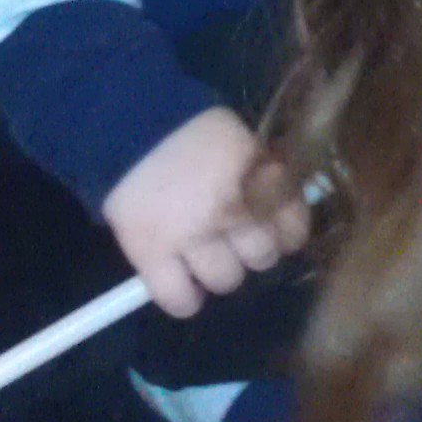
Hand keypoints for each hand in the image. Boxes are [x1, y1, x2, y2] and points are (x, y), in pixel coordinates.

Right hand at [101, 108, 313, 317]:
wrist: (128, 121)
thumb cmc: (191, 130)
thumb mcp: (242, 142)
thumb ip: (266, 175)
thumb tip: (284, 211)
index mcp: (259, 175)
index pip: (293, 227)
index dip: (284, 234)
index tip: (271, 231)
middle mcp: (232, 209)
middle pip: (262, 257)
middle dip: (250, 249)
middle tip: (230, 236)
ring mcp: (191, 234)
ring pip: (225, 280)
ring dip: (217, 272)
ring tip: (200, 256)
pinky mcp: (151, 251)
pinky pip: (178, 298)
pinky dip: (183, 299)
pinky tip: (181, 287)